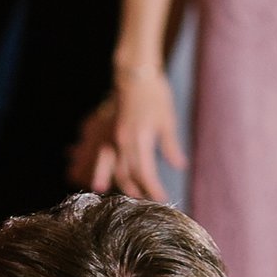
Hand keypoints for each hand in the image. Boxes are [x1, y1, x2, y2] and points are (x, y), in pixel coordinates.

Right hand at [67, 69, 182, 199]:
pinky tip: (96, 181)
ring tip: (129, 195)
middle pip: (127, 175)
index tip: (162, 198)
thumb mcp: (167, 120)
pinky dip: (99, 171)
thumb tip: (180, 166)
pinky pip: (101, 159)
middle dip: (137, 190)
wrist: (134, 75)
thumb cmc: (154, 95)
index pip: (145, 173)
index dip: (152, 188)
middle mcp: (122, 141)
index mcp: (140, 138)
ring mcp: (111, 138)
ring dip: (119, 185)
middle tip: (148, 201)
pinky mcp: (105, 134)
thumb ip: (170, 146)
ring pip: (111, 169)